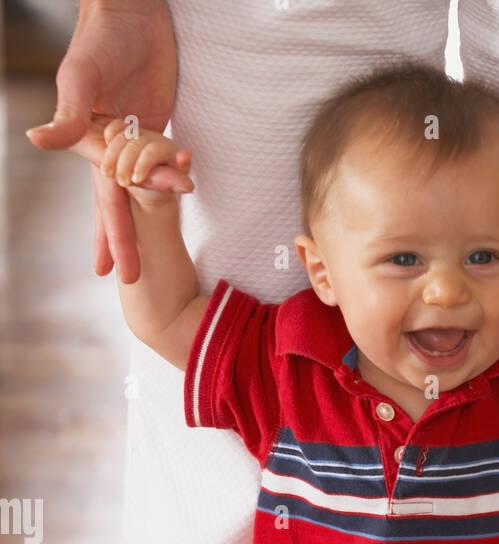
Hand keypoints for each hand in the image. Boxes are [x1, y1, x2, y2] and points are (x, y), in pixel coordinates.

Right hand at [24, 0, 177, 281]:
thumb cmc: (99, 39)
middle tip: (133, 280)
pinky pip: (164, 157)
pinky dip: (171, 174)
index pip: (104, 201)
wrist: (131, 11)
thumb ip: (68, 117)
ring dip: (155, 210)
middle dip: (126, 242)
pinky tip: (181, 188)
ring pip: (145, 185)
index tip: (105, 272)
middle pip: (122, 205)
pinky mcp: (153, 122)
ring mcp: (133, 136)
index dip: (108, 237)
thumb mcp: (81, 80)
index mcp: (91, 144)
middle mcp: (110, 146)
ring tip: (167, 237)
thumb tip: (36, 139)